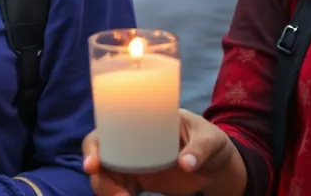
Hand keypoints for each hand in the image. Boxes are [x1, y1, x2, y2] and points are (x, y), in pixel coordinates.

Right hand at [82, 111, 237, 195]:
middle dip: (100, 178)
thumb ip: (199, 149)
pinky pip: (120, 189)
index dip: (93, 146)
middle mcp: (130, 141)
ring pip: (106, 176)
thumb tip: (185, 163)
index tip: (93, 165)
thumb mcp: (209, 138)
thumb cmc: (210, 139)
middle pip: (100, 157)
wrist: (217, 165)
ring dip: (108, 191)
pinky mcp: (139, 181)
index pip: (106, 128)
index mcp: (140, 121)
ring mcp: (133, 162)